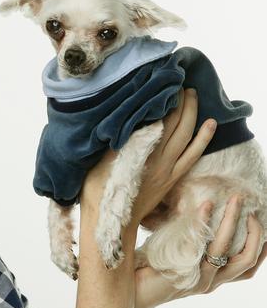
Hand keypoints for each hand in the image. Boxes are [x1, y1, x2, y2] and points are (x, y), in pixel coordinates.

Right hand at [81, 88, 216, 226]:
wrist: (110, 224)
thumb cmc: (97, 193)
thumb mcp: (99, 162)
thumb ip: (114, 141)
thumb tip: (122, 119)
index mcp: (137, 151)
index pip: (155, 117)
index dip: (160, 98)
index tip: (161, 82)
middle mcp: (156, 158)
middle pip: (174, 122)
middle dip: (178, 100)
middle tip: (178, 82)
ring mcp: (167, 169)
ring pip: (186, 135)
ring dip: (192, 113)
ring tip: (192, 95)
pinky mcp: (172, 179)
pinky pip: (193, 154)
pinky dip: (203, 138)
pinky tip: (210, 124)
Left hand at [135, 196, 266, 307]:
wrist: (132, 293)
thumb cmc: (151, 271)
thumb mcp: (180, 259)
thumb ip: (193, 245)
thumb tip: (202, 214)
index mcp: (213, 279)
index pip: (248, 267)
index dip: (262, 248)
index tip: (264, 225)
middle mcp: (210, 281)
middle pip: (246, 259)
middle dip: (255, 232)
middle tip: (253, 209)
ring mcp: (197, 278)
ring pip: (224, 248)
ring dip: (232, 220)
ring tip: (235, 200)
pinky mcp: (182, 271)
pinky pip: (197, 243)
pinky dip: (203, 221)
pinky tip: (206, 205)